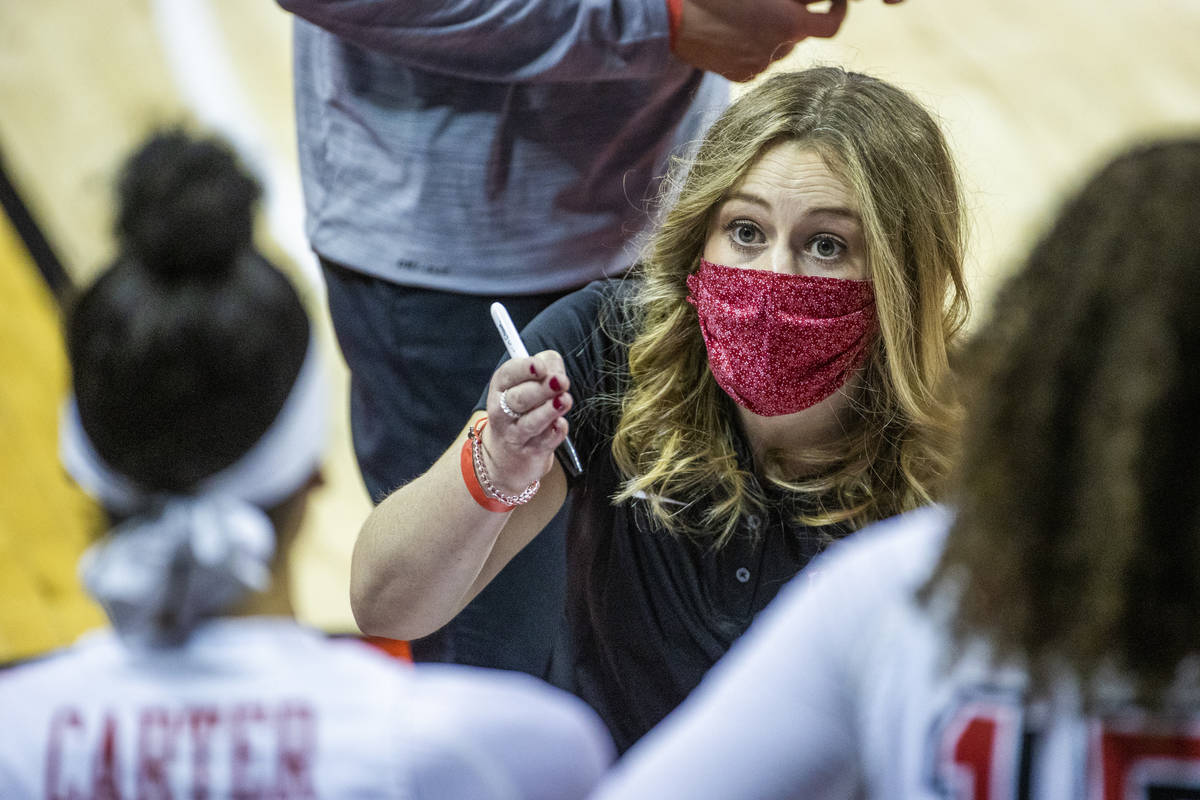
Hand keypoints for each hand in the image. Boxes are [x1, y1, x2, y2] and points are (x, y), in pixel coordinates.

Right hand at [482, 351, 572, 495]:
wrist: (508, 455)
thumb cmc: (524, 409)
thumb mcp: (530, 382)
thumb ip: (547, 368)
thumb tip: (558, 372)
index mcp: (501, 387)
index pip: (508, 374)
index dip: (524, 369)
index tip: (540, 366)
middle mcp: (503, 411)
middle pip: (519, 399)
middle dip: (541, 389)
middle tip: (561, 381)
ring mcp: (515, 434)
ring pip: (531, 422)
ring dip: (549, 410)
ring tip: (565, 400)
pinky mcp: (531, 452)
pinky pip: (546, 441)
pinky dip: (555, 432)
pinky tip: (561, 424)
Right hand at [673, 0, 864, 81]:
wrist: (673, 18)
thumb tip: (806, 0)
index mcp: (789, 24)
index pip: (832, 26)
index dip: (838, 11)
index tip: (836, 1)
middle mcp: (778, 50)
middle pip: (800, 36)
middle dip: (795, 20)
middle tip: (778, 3)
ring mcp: (757, 67)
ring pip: (776, 49)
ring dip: (771, 34)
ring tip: (747, 16)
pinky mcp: (738, 76)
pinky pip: (755, 61)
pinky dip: (752, 48)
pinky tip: (732, 32)